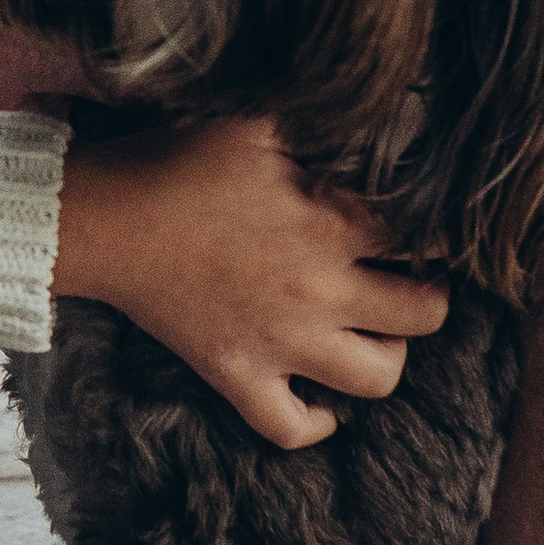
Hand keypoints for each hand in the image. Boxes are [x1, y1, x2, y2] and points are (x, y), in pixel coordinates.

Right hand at [54, 119, 448, 448]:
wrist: (103, 218)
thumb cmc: (180, 162)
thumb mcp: (259, 122)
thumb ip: (326, 122)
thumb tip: (386, 116)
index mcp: (330, 222)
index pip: (429, 235)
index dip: (440, 229)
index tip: (430, 226)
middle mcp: (318, 289)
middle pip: (424, 314)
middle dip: (430, 297)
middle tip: (408, 280)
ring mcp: (279, 342)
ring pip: (378, 379)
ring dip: (387, 356)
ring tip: (371, 332)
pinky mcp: (236, 375)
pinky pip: (292, 428)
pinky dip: (314, 422)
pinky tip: (318, 396)